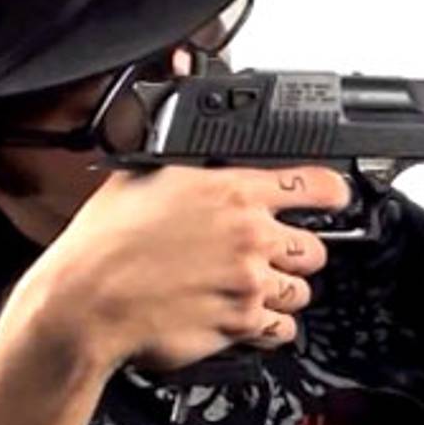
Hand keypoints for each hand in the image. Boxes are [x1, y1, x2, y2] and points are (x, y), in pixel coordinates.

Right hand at [9, 165, 350, 372]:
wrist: (85, 303)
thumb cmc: (103, 243)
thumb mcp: (142, 175)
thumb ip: (181, 150)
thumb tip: (181, 94)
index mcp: (232, 192)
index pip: (314, 186)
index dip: (333, 192)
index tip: (337, 199)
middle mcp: (250, 236)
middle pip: (315, 247)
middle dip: (298, 252)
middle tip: (271, 255)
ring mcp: (250, 282)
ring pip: (301, 291)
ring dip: (284, 291)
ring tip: (252, 287)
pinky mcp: (240, 324)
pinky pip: (282, 330)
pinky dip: (272, 328)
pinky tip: (250, 319)